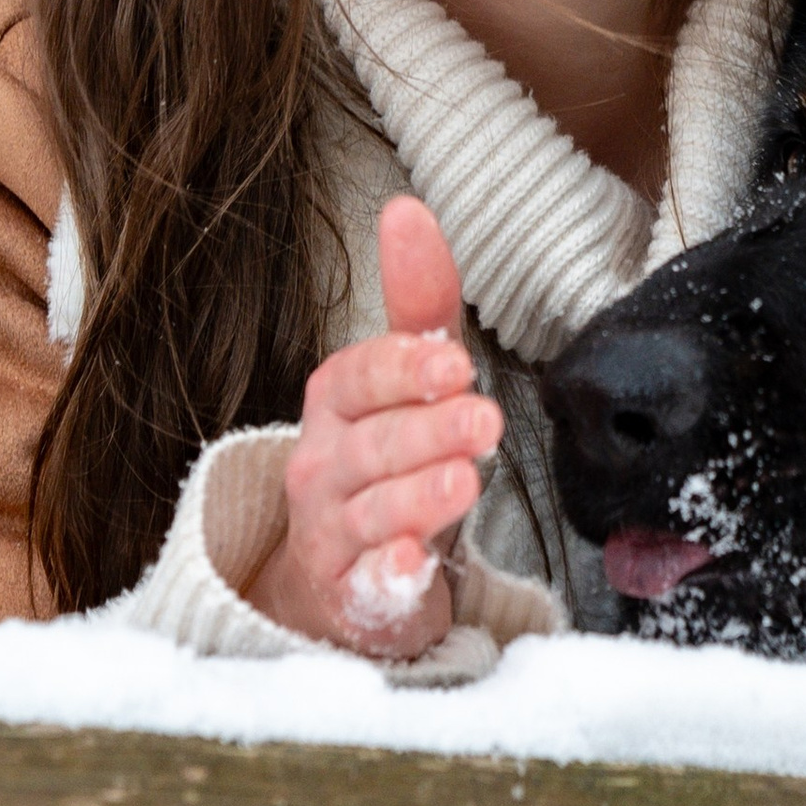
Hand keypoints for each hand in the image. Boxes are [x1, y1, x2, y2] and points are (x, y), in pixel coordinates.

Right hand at [249, 198, 501, 653]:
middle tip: (483, 419)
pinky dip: (388, 579)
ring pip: (370, 515)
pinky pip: (366, 589)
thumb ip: (416, 303)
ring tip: (464, 483)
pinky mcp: (352, 599)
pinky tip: (415, 566)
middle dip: (427, 431)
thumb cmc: (386, 460)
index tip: (453, 362)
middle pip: (371, 447)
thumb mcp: (408, 380)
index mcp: (335, 404)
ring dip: (417, 498)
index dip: (403, 370)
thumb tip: (407, 207)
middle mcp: (322, 467)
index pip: (358, 377)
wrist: (343, 573)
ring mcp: (331, 537)